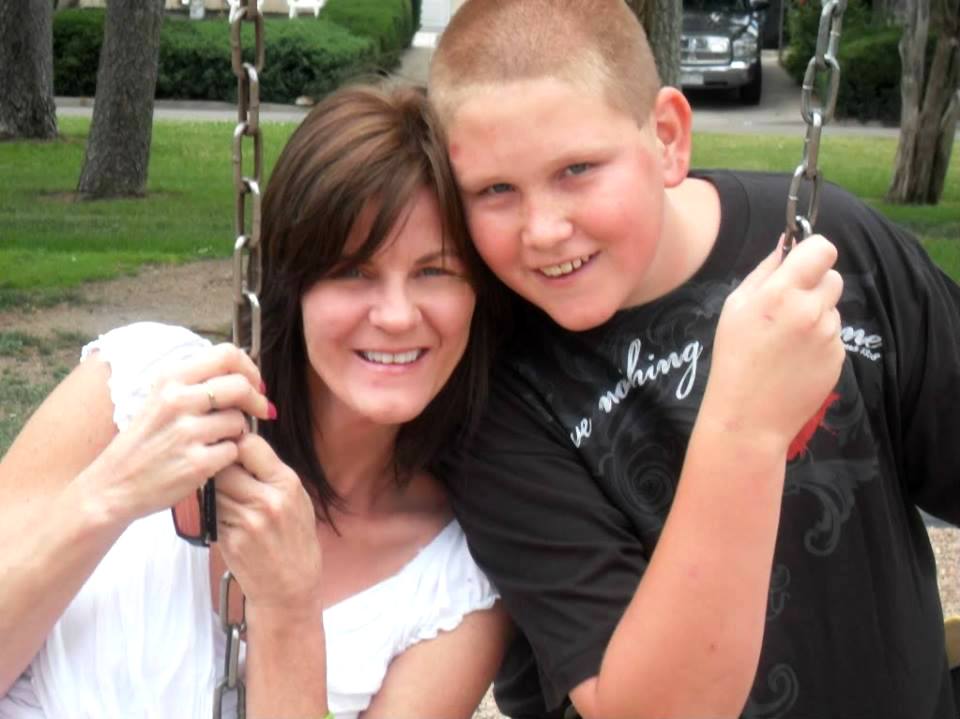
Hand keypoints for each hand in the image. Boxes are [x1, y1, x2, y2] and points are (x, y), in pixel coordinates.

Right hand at [77, 343, 271, 525]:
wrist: (113, 485)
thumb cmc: (145, 441)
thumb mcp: (161, 398)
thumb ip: (198, 383)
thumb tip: (245, 375)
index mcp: (170, 378)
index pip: (227, 355)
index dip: (250, 369)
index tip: (255, 384)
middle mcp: (177, 400)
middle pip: (240, 387)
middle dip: (257, 400)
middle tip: (261, 411)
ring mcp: (187, 432)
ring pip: (239, 421)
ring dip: (237, 432)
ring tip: (216, 440)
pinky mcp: (197, 462)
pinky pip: (233, 450)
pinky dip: (228, 456)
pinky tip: (210, 460)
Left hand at [214, 434, 323, 614]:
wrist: (290, 585)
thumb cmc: (294, 539)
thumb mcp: (297, 499)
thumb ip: (271, 473)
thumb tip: (241, 443)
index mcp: (286, 484)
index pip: (249, 444)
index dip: (237, 444)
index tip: (235, 450)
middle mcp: (267, 500)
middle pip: (224, 466)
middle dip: (221, 468)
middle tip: (225, 475)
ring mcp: (247, 521)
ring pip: (213, 488)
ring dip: (214, 490)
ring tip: (229, 499)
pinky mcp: (230, 539)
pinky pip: (210, 512)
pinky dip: (214, 511)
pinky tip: (227, 520)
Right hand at [703, 234, 844, 450]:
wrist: (749, 417)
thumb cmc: (733, 359)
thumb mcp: (735, 308)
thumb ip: (764, 271)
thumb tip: (786, 243)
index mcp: (781, 293)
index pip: (822, 248)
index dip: (812, 252)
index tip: (801, 262)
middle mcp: (811, 310)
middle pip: (832, 276)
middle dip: (814, 285)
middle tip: (788, 308)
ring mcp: (829, 335)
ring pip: (832, 308)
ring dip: (816, 315)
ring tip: (787, 342)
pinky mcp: (840, 357)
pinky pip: (834, 335)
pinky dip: (819, 341)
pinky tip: (796, 359)